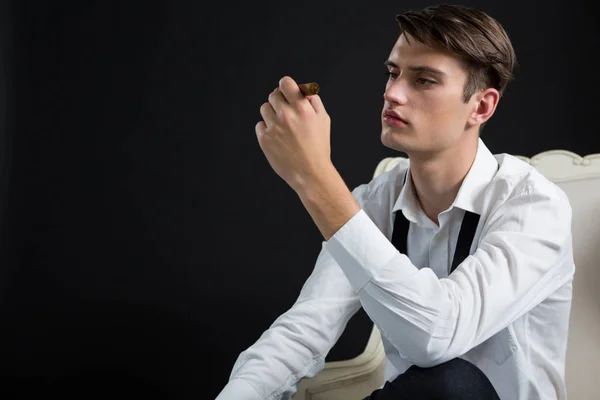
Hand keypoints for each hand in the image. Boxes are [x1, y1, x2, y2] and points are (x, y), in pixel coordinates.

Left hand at [255, 76, 332, 191]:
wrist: (310, 173)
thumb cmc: (318, 147)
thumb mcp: (323, 120)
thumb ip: (314, 101)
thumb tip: (303, 91)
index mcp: (302, 108)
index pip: (285, 83)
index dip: (286, 86)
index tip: (287, 91)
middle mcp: (286, 115)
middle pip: (273, 95)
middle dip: (279, 101)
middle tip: (285, 112)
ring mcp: (273, 127)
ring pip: (264, 109)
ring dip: (272, 114)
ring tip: (282, 126)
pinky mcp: (264, 139)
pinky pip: (260, 125)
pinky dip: (267, 129)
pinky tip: (277, 138)